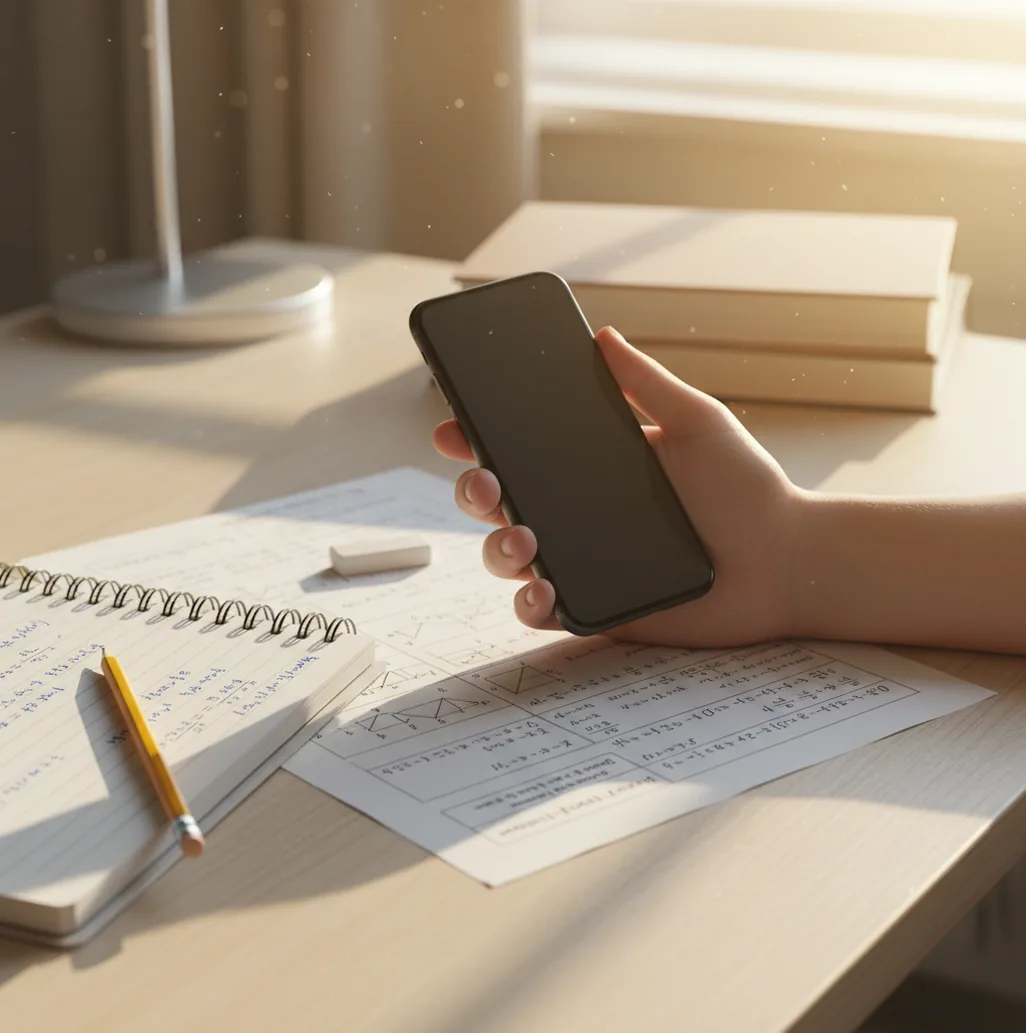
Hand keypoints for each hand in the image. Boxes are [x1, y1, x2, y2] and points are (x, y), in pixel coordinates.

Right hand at [433, 327, 805, 646]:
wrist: (786, 560)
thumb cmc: (748, 490)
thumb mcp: (698, 423)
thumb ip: (647, 384)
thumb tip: (602, 337)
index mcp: (592, 471)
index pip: (520, 453)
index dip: (478, 441)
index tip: (454, 425)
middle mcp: (578, 517)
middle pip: (499, 505)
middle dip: (472, 491)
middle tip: (485, 481)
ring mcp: (583, 565)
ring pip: (510, 559)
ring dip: (497, 549)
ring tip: (523, 537)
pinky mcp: (597, 610)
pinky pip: (544, 613)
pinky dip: (530, 605)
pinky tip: (542, 590)